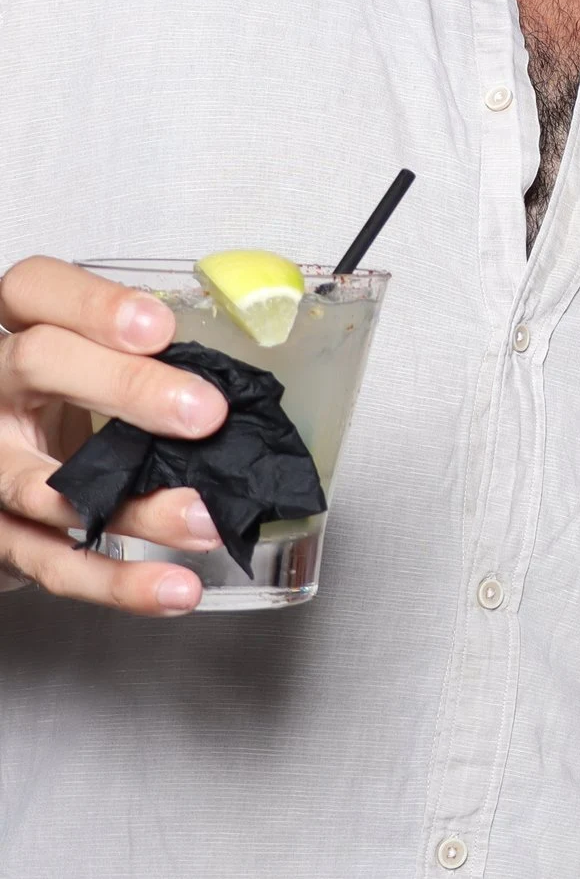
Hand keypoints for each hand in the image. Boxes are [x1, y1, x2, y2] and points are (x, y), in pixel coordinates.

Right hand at [0, 256, 230, 612]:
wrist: (3, 490)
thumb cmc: (65, 416)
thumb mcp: (94, 372)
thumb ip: (151, 364)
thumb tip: (256, 376)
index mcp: (21, 336)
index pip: (32, 290)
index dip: (91, 302)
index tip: (160, 326)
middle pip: (38, 363)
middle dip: (127, 386)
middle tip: (203, 414)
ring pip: (46, 483)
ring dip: (136, 504)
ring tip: (204, 518)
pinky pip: (54, 563)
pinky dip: (118, 582)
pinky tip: (174, 588)